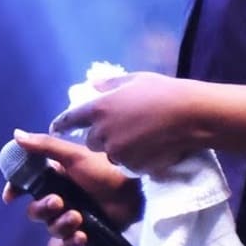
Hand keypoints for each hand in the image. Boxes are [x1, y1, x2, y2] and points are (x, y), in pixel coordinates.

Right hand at [2, 130, 142, 245]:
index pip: (26, 187)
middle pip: (37, 214)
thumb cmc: (107, 169)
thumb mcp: (76, 155)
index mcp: (56, 179)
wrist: (136, 191)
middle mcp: (61, 198)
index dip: (15, 192)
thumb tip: (15, 135)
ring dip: (62, 231)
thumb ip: (45, 147)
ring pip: (53, 233)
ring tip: (81, 224)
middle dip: (47, 212)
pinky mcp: (88, 235)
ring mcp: (74, 218)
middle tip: (66, 207)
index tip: (10, 198)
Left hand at [50, 72, 201, 175]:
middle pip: (91, 141)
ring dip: (119, 148)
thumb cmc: (164, 92)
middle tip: (122, 128)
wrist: (190, 115)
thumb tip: (94, 85)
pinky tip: (151, 146)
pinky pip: (128, 164)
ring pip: (110, 154)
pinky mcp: (132, 165)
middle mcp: (103, 131)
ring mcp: (118, 151)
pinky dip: (135, 158)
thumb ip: (110, 84)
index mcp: (100, 108)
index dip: (61, 124)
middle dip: (101, 136)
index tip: (54, 129)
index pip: (70, 119)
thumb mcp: (135, 80)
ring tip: (142, 137)